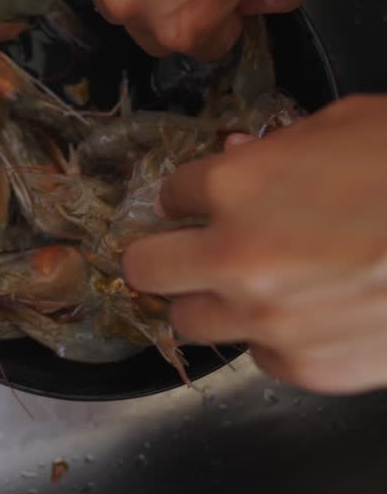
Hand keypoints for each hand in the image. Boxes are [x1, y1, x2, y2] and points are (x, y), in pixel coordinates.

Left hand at [122, 97, 386, 393]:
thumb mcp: (346, 124)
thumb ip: (281, 146)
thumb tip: (243, 153)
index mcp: (237, 188)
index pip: (171, 195)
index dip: (190, 196)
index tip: (204, 200)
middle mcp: (235, 259)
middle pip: (148, 269)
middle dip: (165, 254)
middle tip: (191, 249)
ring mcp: (267, 321)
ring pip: (191, 322)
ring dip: (212, 301)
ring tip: (255, 285)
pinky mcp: (305, 368)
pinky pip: (258, 356)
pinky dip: (274, 338)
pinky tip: (312, 314)